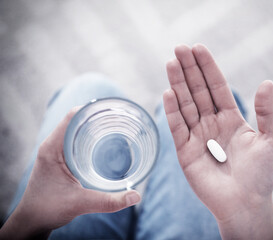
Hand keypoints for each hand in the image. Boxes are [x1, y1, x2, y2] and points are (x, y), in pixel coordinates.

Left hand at [0, 107, 140, 239]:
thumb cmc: (48, 209)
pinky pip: (76, 139)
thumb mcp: (80, 204)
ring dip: (94, 126)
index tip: (112, 109)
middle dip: (98, 116)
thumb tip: (136, 196)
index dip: (92, 109)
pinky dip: (91, 136)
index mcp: (53, 148)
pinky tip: (105, 142)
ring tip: (116, 126)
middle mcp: (53, 145)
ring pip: (76, 129)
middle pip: (76, 120)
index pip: (72, 117)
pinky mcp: (60, 158)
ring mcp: (56, 150)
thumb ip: (109, 201)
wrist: (33, 220)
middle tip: (121, 118)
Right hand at [164, 44, 272, 238]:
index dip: (208, 68)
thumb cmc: (261, 175)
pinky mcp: (185, 151)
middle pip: (198, 91)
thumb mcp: (271, 140)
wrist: (246, 204)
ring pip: (185, 105)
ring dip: (178, 84)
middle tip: (179, 48)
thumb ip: (266, 112)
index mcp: (231, 118)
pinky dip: (172, 111)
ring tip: (171, 63)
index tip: (198, 48)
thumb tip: (267, 82)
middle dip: (189, 70)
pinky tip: (169, 92)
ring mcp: (197, 136)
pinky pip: (177, 127)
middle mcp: (212, 123)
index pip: (217, 87)